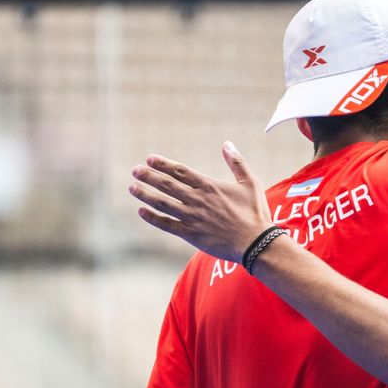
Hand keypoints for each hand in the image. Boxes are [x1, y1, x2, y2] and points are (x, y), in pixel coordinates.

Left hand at [129, 143, 272, 262]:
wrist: (255, 243)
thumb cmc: (255, 213)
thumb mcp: (250, 183)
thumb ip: (237, 163)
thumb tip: (227, 144)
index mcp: (209, 186)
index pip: (180, 171)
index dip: (163, 164)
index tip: (150, 159)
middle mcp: (197, 199)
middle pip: (167, 185)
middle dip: (149, 176)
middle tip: (135, 170)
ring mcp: (192, 217)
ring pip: (163, 203)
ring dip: (146, 194)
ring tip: (132, 187)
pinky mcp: (191, 234)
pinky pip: (167, 224)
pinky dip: (153, 218)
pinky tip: (141, 211)